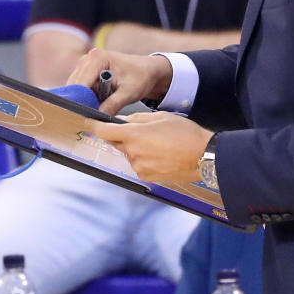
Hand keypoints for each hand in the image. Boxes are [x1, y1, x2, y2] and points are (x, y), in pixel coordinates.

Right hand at [66, 49, 173, 114]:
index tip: (87, 116)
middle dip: (83, 101)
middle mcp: (87, 59)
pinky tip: (99, 102)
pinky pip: (80, 89)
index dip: (82, 101)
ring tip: (100, 106)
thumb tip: (98, 116)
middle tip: (94, 115)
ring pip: (76, 89)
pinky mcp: (85, 72)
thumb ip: (113, 104)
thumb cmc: (141, 77)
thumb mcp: (129, 92)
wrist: (147, 71)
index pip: (81, 84)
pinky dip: (87, 98)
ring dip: (85, 100)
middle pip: (75, 87)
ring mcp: (85, 65)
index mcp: (97, 58)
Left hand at [88, 111, 212, 182]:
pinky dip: (143, 159)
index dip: (94, 126)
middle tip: (143, 131)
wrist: (203, 156)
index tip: (90, 122)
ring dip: (136, 148)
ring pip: (128, 153)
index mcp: (134, 135)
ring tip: (158, 144)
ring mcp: (139, 167)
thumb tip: (120, 121)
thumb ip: (135, 119)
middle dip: (123, 135)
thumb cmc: (185, 134)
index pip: (103, 131)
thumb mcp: (160, 117)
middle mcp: (133, 153)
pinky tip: (160, 154)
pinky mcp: (146, 177)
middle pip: (116, 142)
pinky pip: (138, 164)